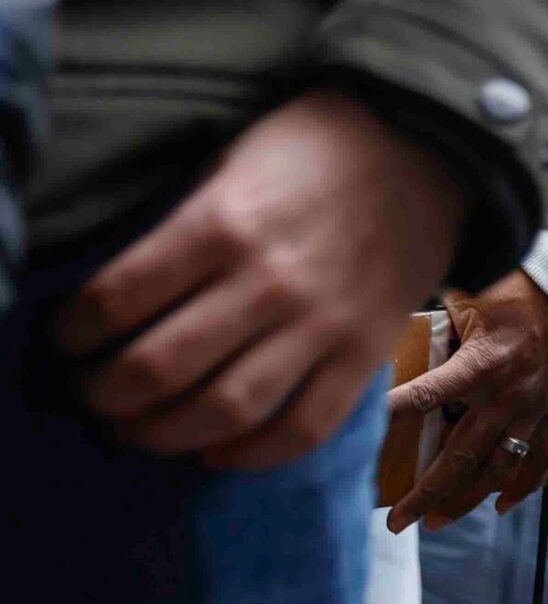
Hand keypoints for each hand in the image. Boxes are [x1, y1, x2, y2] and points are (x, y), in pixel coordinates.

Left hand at [56, 89, 466, 471]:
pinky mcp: (365, 351)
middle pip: (155, 370)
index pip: (113, 301)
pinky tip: (214, 449)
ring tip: (138, 429)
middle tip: (90, 394)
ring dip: (160, 435)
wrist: (427, 148)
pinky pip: (302, 428)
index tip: (65, 342)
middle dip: (102, 395)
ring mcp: (322, 324)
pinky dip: (247, 455)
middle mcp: (269, 281)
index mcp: (223, 223)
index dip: (70, 334)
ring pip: (222, 411)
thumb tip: (116, 301)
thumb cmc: (312, 150)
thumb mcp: (229, 163)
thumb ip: (178, 229)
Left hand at [385, 271, 547, 532]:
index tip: (357, 436)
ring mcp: (535, 408)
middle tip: (397, 521)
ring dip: (467, 500)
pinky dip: (524, 486)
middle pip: (463, 457)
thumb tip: (381, 321)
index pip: (428, 396)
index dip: (392, 416)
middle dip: (427, 493)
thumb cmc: (516, 285)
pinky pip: (543, 459)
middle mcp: (510, 395)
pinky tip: (500, 505)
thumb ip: (430, 317)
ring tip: (435, 522)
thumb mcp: (466, 294)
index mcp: (485, 363)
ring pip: (499, 469)